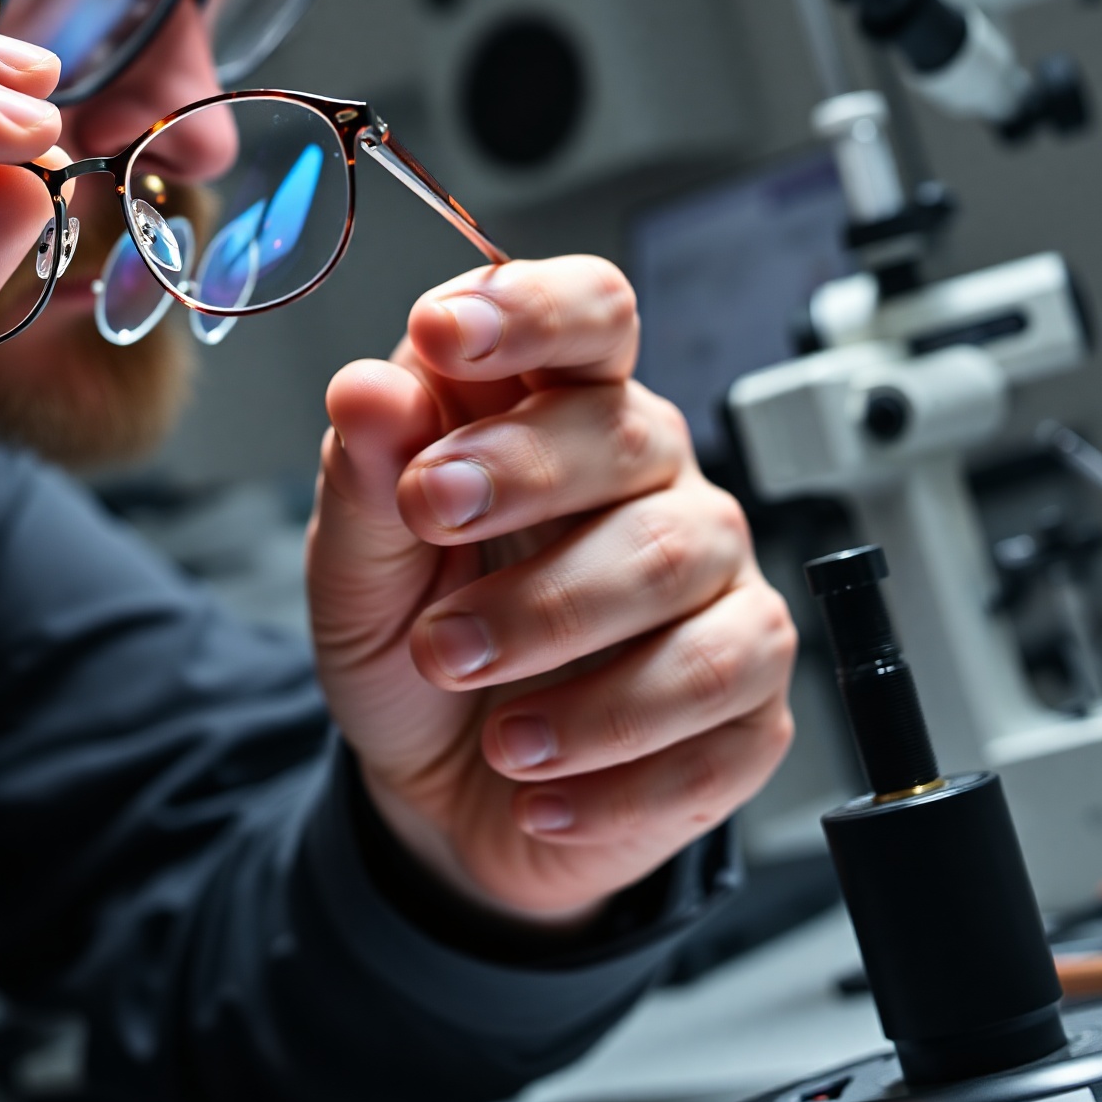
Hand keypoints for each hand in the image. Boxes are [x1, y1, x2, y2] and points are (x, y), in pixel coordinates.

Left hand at [308, 257, 794, 926]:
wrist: (439, 791)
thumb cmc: (411, 641)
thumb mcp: (355, 563)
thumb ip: (361, 473)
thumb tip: (368, 388)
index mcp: (556, 408)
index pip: (588, 314)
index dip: (531, 309)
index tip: (446, 333)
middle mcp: (652, 480)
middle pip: (630, 438)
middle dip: (520, 478)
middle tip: (428, 521)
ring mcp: (714, 589)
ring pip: (674, 573)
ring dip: (551, 629)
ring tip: (460, 678)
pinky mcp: (746, 705)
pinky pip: (715, 717)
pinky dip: (610, 762)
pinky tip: (535, 782)